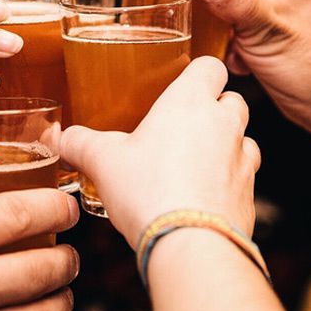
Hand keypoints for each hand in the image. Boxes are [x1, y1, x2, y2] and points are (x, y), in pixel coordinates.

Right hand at [58, 57, 258, 245]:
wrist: (190, 245)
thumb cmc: (148, 191)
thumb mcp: (103, 161)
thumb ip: (80, 143)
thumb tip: (62, 138)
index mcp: (190, 102)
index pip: (211, 66)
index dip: (199, 73)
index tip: (184, 84)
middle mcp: (224, 124)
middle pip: (233, 100)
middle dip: (214, 109)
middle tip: (183, 127)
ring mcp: (242, 159)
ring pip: (244, 139)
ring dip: (226, 146)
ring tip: (195, 164)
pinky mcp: (249, 194)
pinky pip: (244, 178)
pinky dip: (229, 182)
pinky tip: (204, 197)